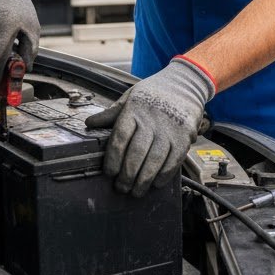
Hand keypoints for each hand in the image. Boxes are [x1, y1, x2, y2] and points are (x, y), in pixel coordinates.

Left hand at [85, 58, 214, 196]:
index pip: (120, 137)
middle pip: (137, 153)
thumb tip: (89, 123)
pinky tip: (155, 183)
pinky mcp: (184, 137)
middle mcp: (152, 119)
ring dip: (144, 180)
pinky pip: (173, 161)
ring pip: (155, 160)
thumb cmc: (154, 93)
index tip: (109, 172)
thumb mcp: (130, 97)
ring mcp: (170, 129)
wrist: (185, 83)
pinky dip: (164, 175)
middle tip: (121, 187)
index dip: (113, 158)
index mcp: (134, 109)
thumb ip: (112, 113)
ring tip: (136, 191)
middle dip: (127, 175)